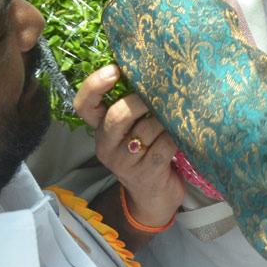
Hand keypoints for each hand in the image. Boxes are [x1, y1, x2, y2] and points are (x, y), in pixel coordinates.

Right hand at [76, 65, 183, 228]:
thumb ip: (134, 106)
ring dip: (166, 120)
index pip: (84, 105)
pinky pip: (164, 145)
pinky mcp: (146, 174)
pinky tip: (182, 136)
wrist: (154, 198)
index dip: (95, 85)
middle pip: (117, 115)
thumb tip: (153, 71)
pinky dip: (176, 137)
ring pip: (146, 129)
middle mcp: (107, 146)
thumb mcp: (133, 130)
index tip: (115, 69)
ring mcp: (125, 163)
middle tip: (161, 94)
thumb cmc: (147, 152)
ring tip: (177, 119)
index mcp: (100, 130)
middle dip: (142, 100)